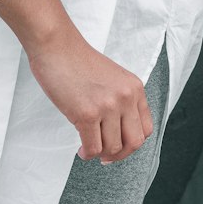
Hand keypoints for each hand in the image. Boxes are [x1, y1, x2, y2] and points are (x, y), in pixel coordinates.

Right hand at [28, 28, 155, 164]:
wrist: (56, 46)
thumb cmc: (77, 60)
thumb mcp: (113, 77)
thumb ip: (120, 99)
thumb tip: (117, 130)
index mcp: (134, 88)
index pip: (146, 128)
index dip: (132, 143)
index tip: (120, 146)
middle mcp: (125, 98)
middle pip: (134, 143)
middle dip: (120, 155)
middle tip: (106, 156)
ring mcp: (107, 106)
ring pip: (112, 148)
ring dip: (100, 153)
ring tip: (89, 148)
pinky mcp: (86, 114)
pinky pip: (93, 147)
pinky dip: (87, 154)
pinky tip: (81, 150)